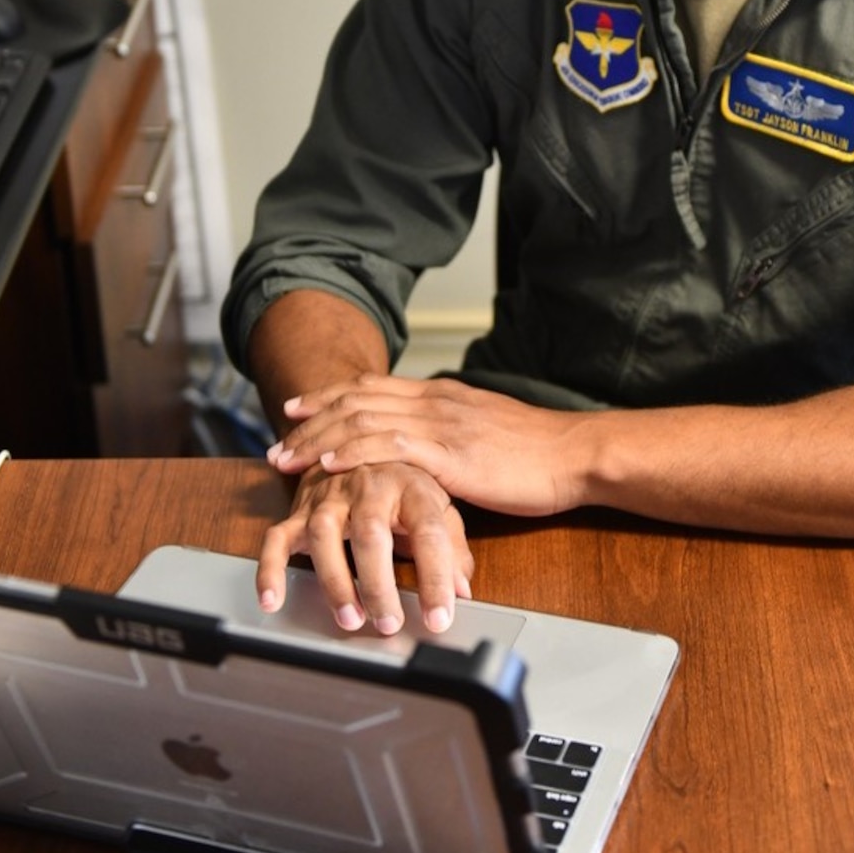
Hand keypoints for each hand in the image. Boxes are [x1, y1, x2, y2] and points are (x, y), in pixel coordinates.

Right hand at [257, 458, 473, 636]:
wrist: (357, 436)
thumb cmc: (403, 481)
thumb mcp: (438, 505)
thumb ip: (452, 546)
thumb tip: (463, 589)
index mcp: (412, 486)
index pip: (431, 533)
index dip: (437, 577)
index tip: (440, 618)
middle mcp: (369, 486)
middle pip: (372, 533)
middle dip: (379, 583)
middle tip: (389, 622)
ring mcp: (330, 496)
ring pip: (324, 534)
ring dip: (335, 580)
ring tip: (350, 618)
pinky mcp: (299, 509)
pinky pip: (278, 538)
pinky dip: (270, 570)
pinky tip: (272, 600)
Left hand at [266, 373, 593, 517]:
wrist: (575, 455)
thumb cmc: (538, 454)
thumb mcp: (485, 433)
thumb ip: (451, 435)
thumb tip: (426, 450)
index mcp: (443, 395)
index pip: (373, 387)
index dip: (329, 397)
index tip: (298, 408)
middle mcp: (436, 401)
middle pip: (357, 401)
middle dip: (312, 419)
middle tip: (278, 435)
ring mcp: (441, 424)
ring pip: (363, 421)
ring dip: (318, 439)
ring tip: (287, 457)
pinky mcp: (450, 454)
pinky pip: (390, 448)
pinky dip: (353, 453)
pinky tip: (328, 465)